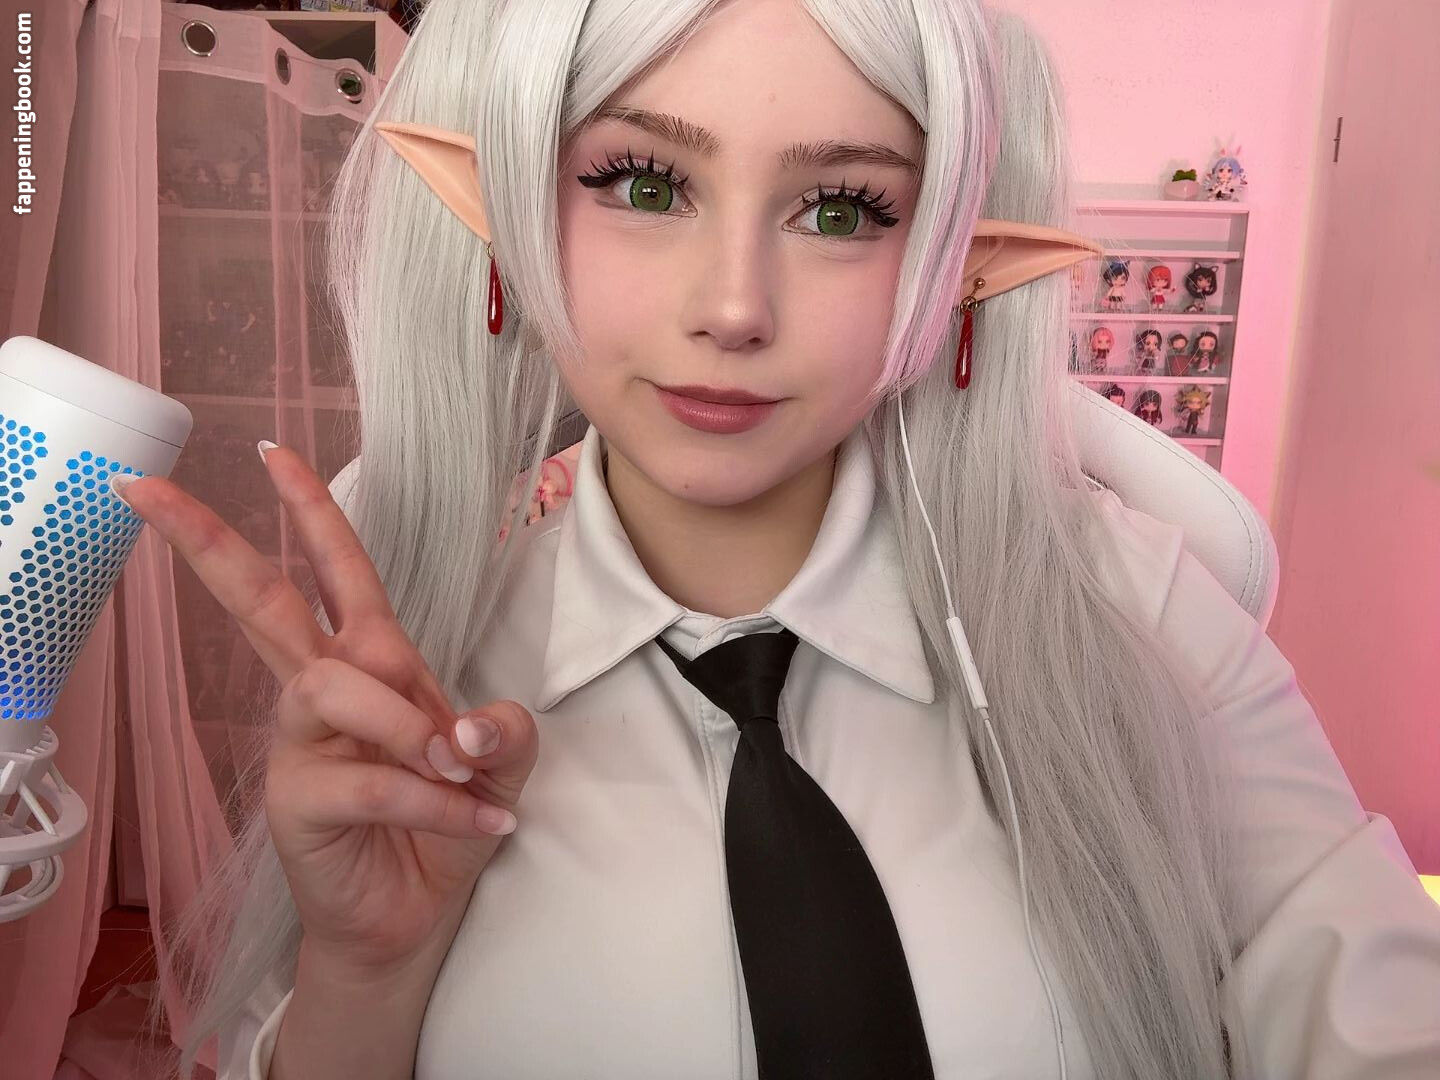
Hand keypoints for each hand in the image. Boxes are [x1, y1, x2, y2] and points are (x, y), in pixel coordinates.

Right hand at [112, 442, 538, 975]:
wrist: (418, 913)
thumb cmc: (447, 820)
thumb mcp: (500, 763)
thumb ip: (503, 729)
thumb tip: (461, 729)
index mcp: (368, 660)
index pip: (335, 571)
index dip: (308, 511)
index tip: (274, 451)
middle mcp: (322, 691)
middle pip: (260, 600)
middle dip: (211, 541)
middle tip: (148, 489)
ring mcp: (300, 744)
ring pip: (333, 686)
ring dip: (407, 724)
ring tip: (458, 768)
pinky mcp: (297, 800)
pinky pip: (367, 778)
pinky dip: (432, 799)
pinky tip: (476, 821)